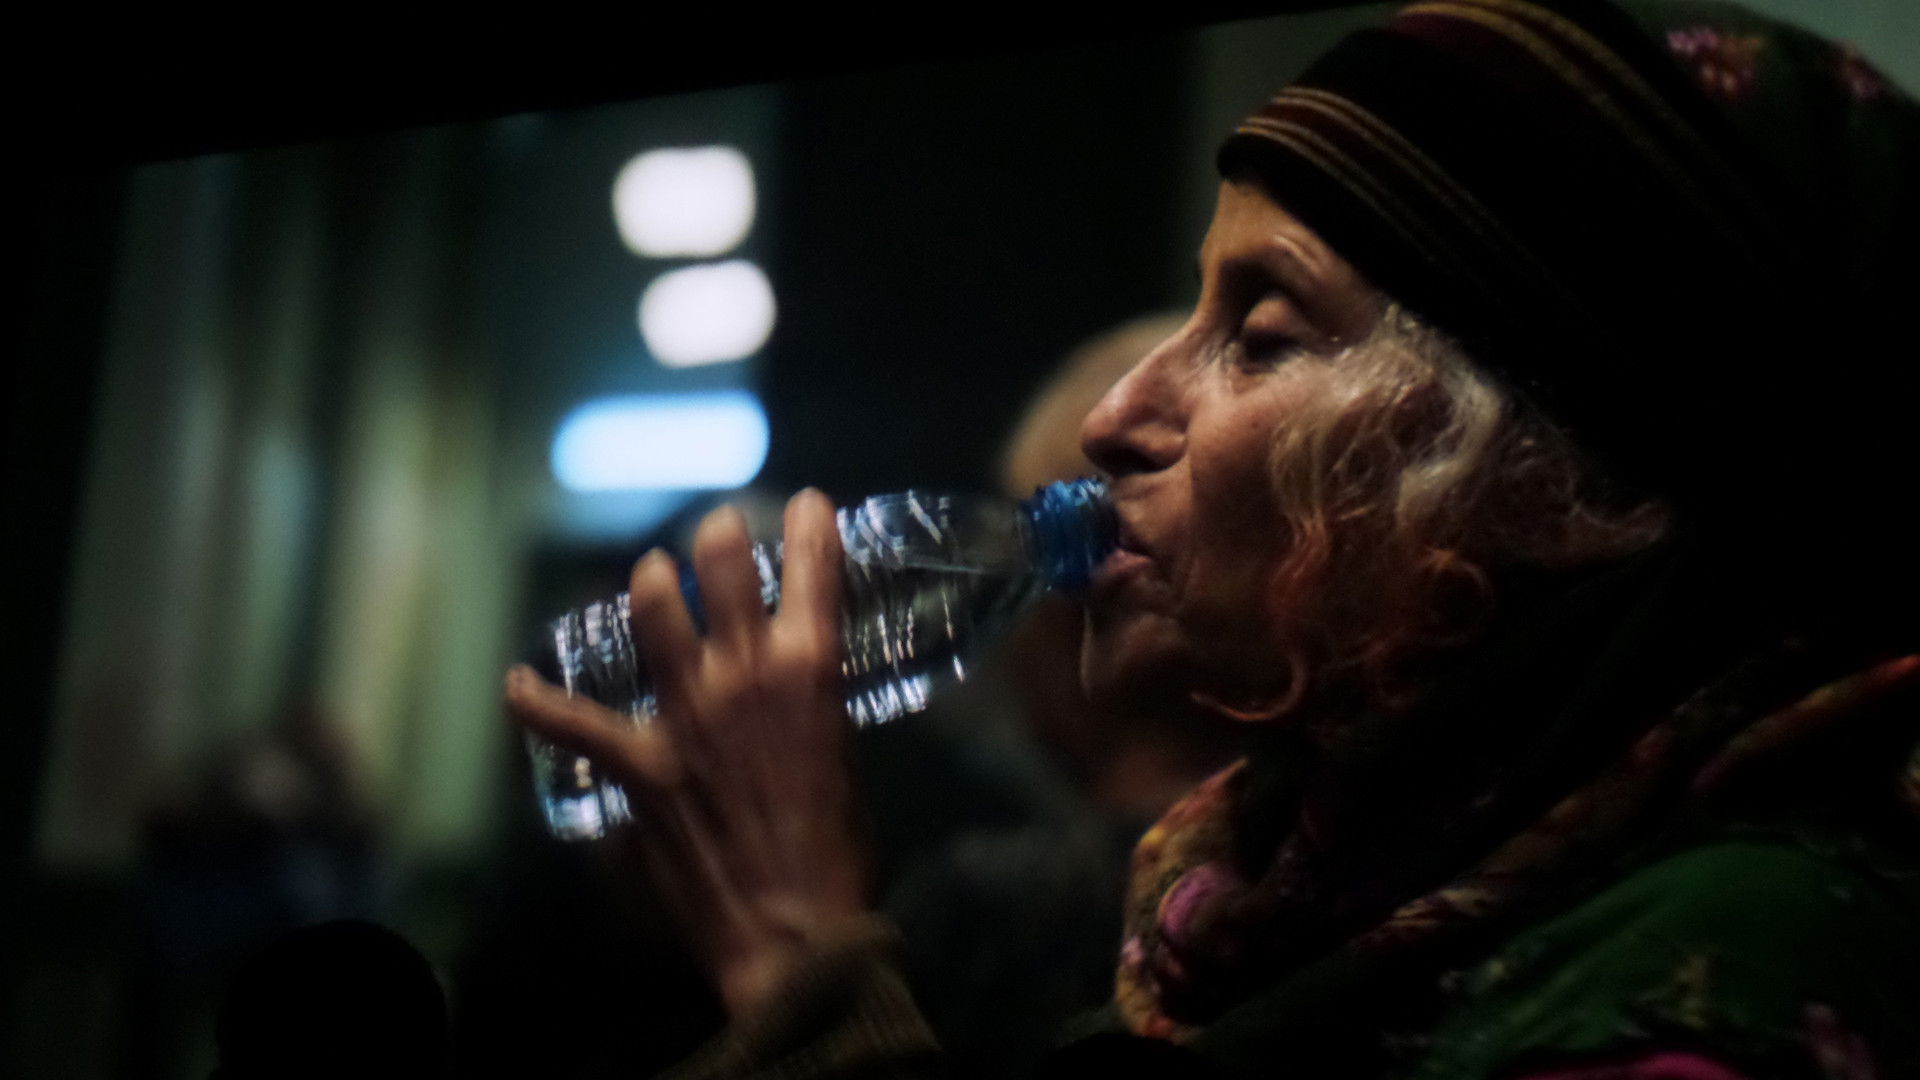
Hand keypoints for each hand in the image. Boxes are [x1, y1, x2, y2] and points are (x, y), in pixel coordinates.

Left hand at [504, 489, 870, 1014]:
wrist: (796, 935)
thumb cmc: (840, 853)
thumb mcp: (847, 758)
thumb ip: (811, 710)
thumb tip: (788, 696)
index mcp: (810, 671)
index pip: (815, 569)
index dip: (809, 524)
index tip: (806, 505)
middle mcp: (744, 674)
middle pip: (721, 567)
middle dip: (718, 536)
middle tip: (716, 530)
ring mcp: (684, 715)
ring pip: (653, 614)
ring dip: (651, 586)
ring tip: (650, 577)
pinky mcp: (639, 766)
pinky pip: (572, 724)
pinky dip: (538, 704)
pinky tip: (517, 684)